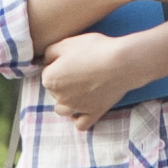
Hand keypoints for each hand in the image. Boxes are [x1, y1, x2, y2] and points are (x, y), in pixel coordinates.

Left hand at [45, 23, 167, 116]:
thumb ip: (49, 52)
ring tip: (78, 92)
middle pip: (54, 92)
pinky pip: (80, 124)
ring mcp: (77, 107)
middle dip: (62, 83)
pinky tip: (83, 109)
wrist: (121, 63)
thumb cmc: (94, 49)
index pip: (47, 72)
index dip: (59, 63)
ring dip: (66, 103)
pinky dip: (79, 118)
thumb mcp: (66, 42)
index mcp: (50, 79)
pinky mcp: (93, 113)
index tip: (72, 58)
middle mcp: (60, 97)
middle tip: (80, 70)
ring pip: (63, 110)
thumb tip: (46, 60)